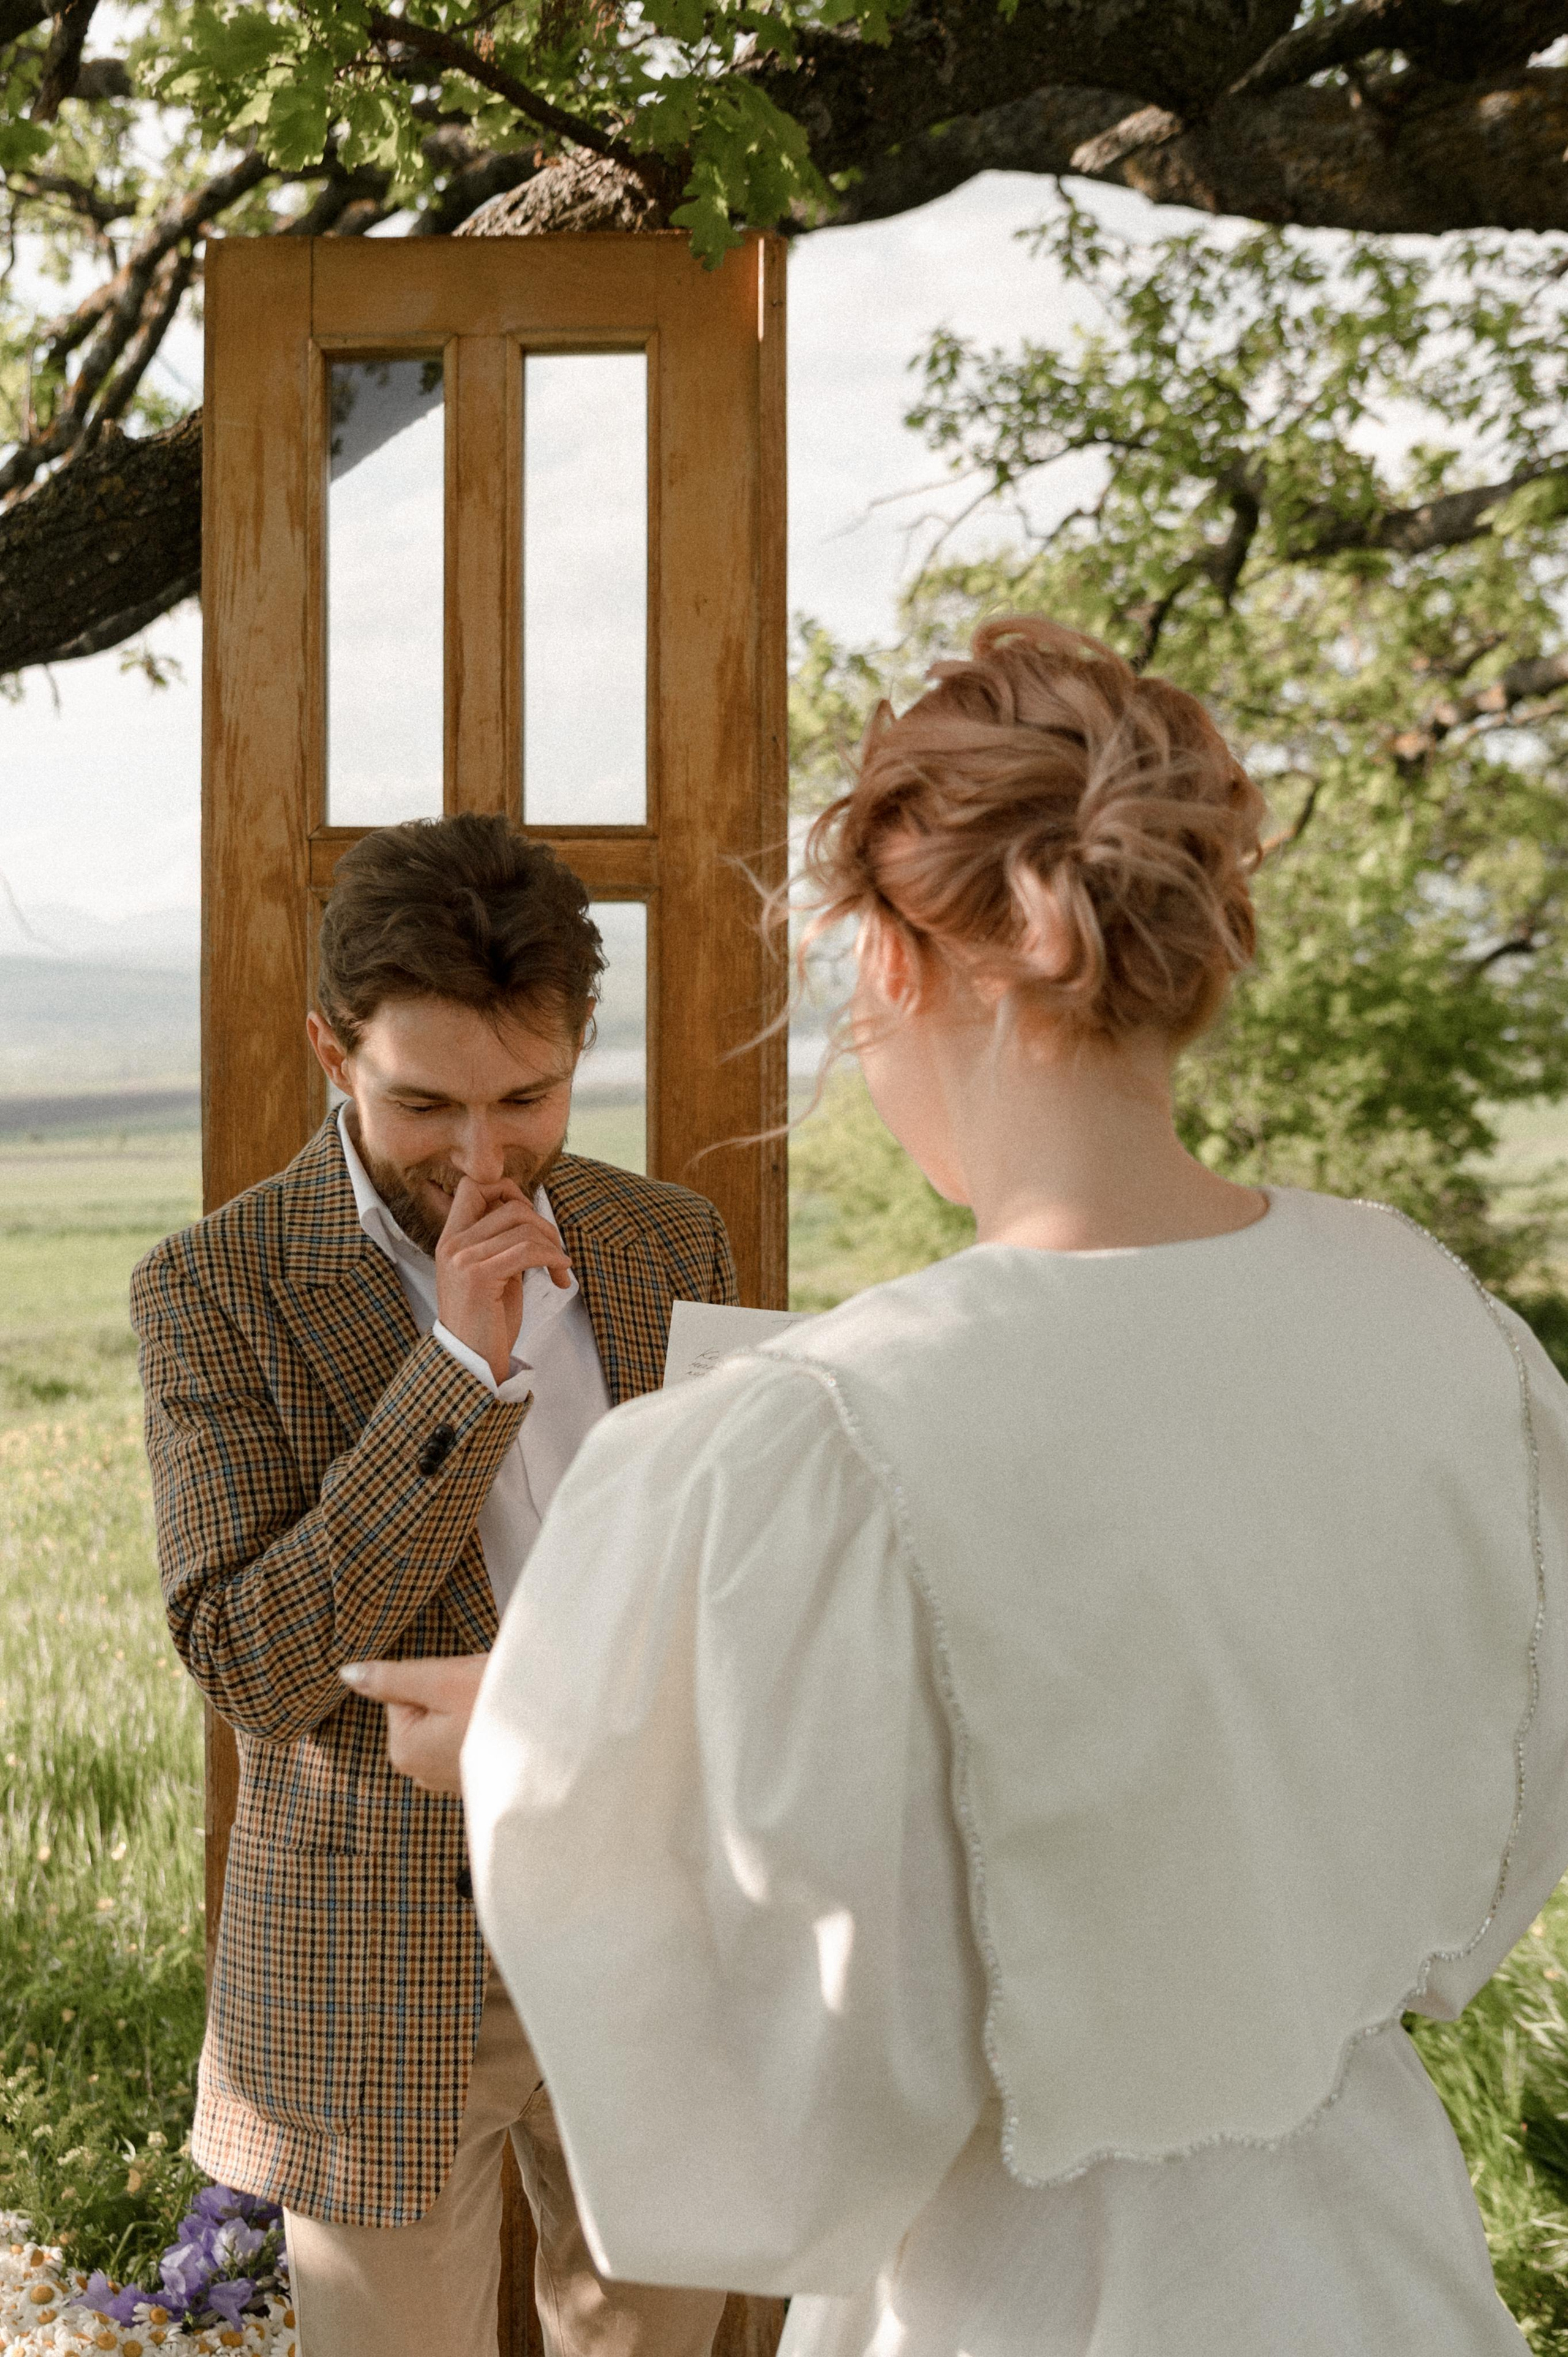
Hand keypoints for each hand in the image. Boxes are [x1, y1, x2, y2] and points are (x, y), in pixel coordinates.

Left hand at [339, 1653, 489, 1793]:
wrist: (559, 1738)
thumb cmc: (499, 1706)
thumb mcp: (442, 1683)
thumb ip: (391, 1678)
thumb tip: (346, 1673)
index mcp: (404, 1750)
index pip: (403, 1691)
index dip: (435, 1676)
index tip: (461, 1682)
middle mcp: (422, 1772)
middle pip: (424, 1708)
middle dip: (450, 1693)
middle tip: (481, 1693)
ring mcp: (450, 1778)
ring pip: (447, 1721)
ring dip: (469, 1707)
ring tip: (495, 1708)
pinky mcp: (475, 1777)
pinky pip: (465, 1738)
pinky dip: (481, 1725)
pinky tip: (502, 1724)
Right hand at [435, 1177, 571, 1384]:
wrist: (472, 1361)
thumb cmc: (488, 1320)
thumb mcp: (491, 1271)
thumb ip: (501, 1241)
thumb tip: (528, 1214)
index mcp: (451, 1238)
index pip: (474, 1185)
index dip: (508, 1191)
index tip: (530, 1219)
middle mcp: (452, 1243)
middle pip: (508, 1204)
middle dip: (543, 1222)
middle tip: (555, 1249)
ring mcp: (462, 1258)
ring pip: (523, 1227)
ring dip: (553, 1246)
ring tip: (560, 1269)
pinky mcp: (478, 1276)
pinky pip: (528, 1251)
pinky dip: (553, 1259)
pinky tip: (561, 1275)